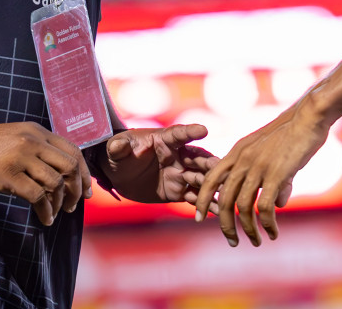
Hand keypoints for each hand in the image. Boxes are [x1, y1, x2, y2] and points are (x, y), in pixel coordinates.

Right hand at [0, 121, 90, 224]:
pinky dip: (45, 210)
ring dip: (61, 202)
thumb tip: (58, 172)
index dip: (84, 172)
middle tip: (74, 205)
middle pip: (70, 166)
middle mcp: (33, 141)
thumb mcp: (16, 137)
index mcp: (37, 131)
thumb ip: (37, 148)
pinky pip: (37, 196)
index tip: (86, 190)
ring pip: (55, 182)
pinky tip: (43, 218)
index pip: (73, 150)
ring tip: (56, 213)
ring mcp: (20, 158)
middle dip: (77, 189)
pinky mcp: (7, 176)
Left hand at [101, 123, 217, 203]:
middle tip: (222, 167)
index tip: (203, 130)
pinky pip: (194, 197)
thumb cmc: (119, 155)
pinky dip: (206, 204)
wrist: (119, 175)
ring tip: (225, 191)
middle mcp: (177, 156)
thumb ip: (119, 147)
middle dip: (209, 163)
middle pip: (197, 158)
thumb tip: (117, 146)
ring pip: (200, 178)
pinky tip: (218, 211)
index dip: (190, 132)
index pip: (179, 134)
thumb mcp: (116, 149)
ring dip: (212, 184)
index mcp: (164, 140)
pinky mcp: (178, 192)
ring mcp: (180, 174)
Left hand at [195, 100, 327, 246]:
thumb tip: (278, 204)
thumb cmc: (295, 133)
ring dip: (248, 229)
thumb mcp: (274, 154)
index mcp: (238, 152)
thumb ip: (272, 178)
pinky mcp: (275, 174)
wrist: (309, 116)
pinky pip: (264, 207)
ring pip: (242, 207)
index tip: (197, 218)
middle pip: (224, 198)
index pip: (212, 178)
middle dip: (225, 224)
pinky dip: (266, 224)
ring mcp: (258, 166)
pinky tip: (273, 233)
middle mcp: (243, 160)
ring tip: (257, 242)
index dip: (202, 198)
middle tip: (232, 241)